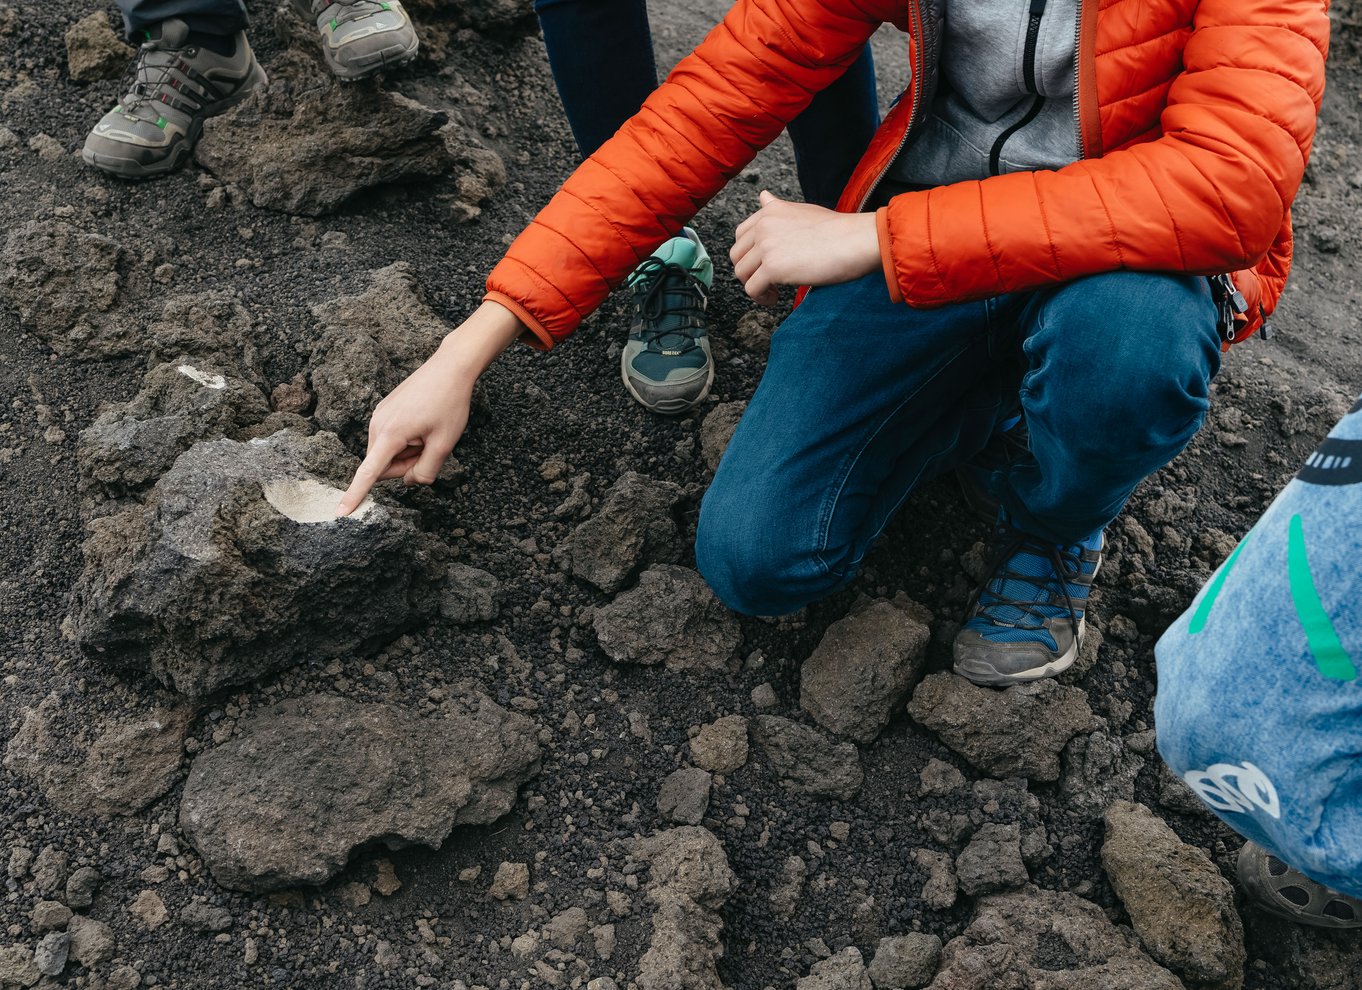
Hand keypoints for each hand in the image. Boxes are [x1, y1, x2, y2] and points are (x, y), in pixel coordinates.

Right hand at [336, 301, 524, 515]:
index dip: (356, 494)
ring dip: (408, 453)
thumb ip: (426, 471)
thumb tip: (409, 481)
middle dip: (406, 465)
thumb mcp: (445, 443)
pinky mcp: (383, 411)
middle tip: (430, 447)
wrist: (450, 368)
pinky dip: (406, 441)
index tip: (340, 513)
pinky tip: (423, 424)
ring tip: (427, 432)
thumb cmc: (450, 404)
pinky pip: (390, 440)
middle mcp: (376, 424)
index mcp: (390, 434)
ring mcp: (378, 416)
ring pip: (387, 453)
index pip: (369, 472)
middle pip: (383, 466)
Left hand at [729, 190, 880, 304]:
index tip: (765, 264)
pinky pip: (752, 289)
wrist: (856, 241)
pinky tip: (776, 298)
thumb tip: (762, 196)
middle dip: (749, 271)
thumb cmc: (838, 230)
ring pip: (741, 274)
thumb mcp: (803, 210)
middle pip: (737, 256)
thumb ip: (778, 209)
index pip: (741, 235)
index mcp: (770, 211)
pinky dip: (761, 298)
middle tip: (768, 282)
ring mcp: (766, 246)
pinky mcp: (772, 267)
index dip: (749, 254)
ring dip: (754, 286)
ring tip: (773, 292)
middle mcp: (764, 225)